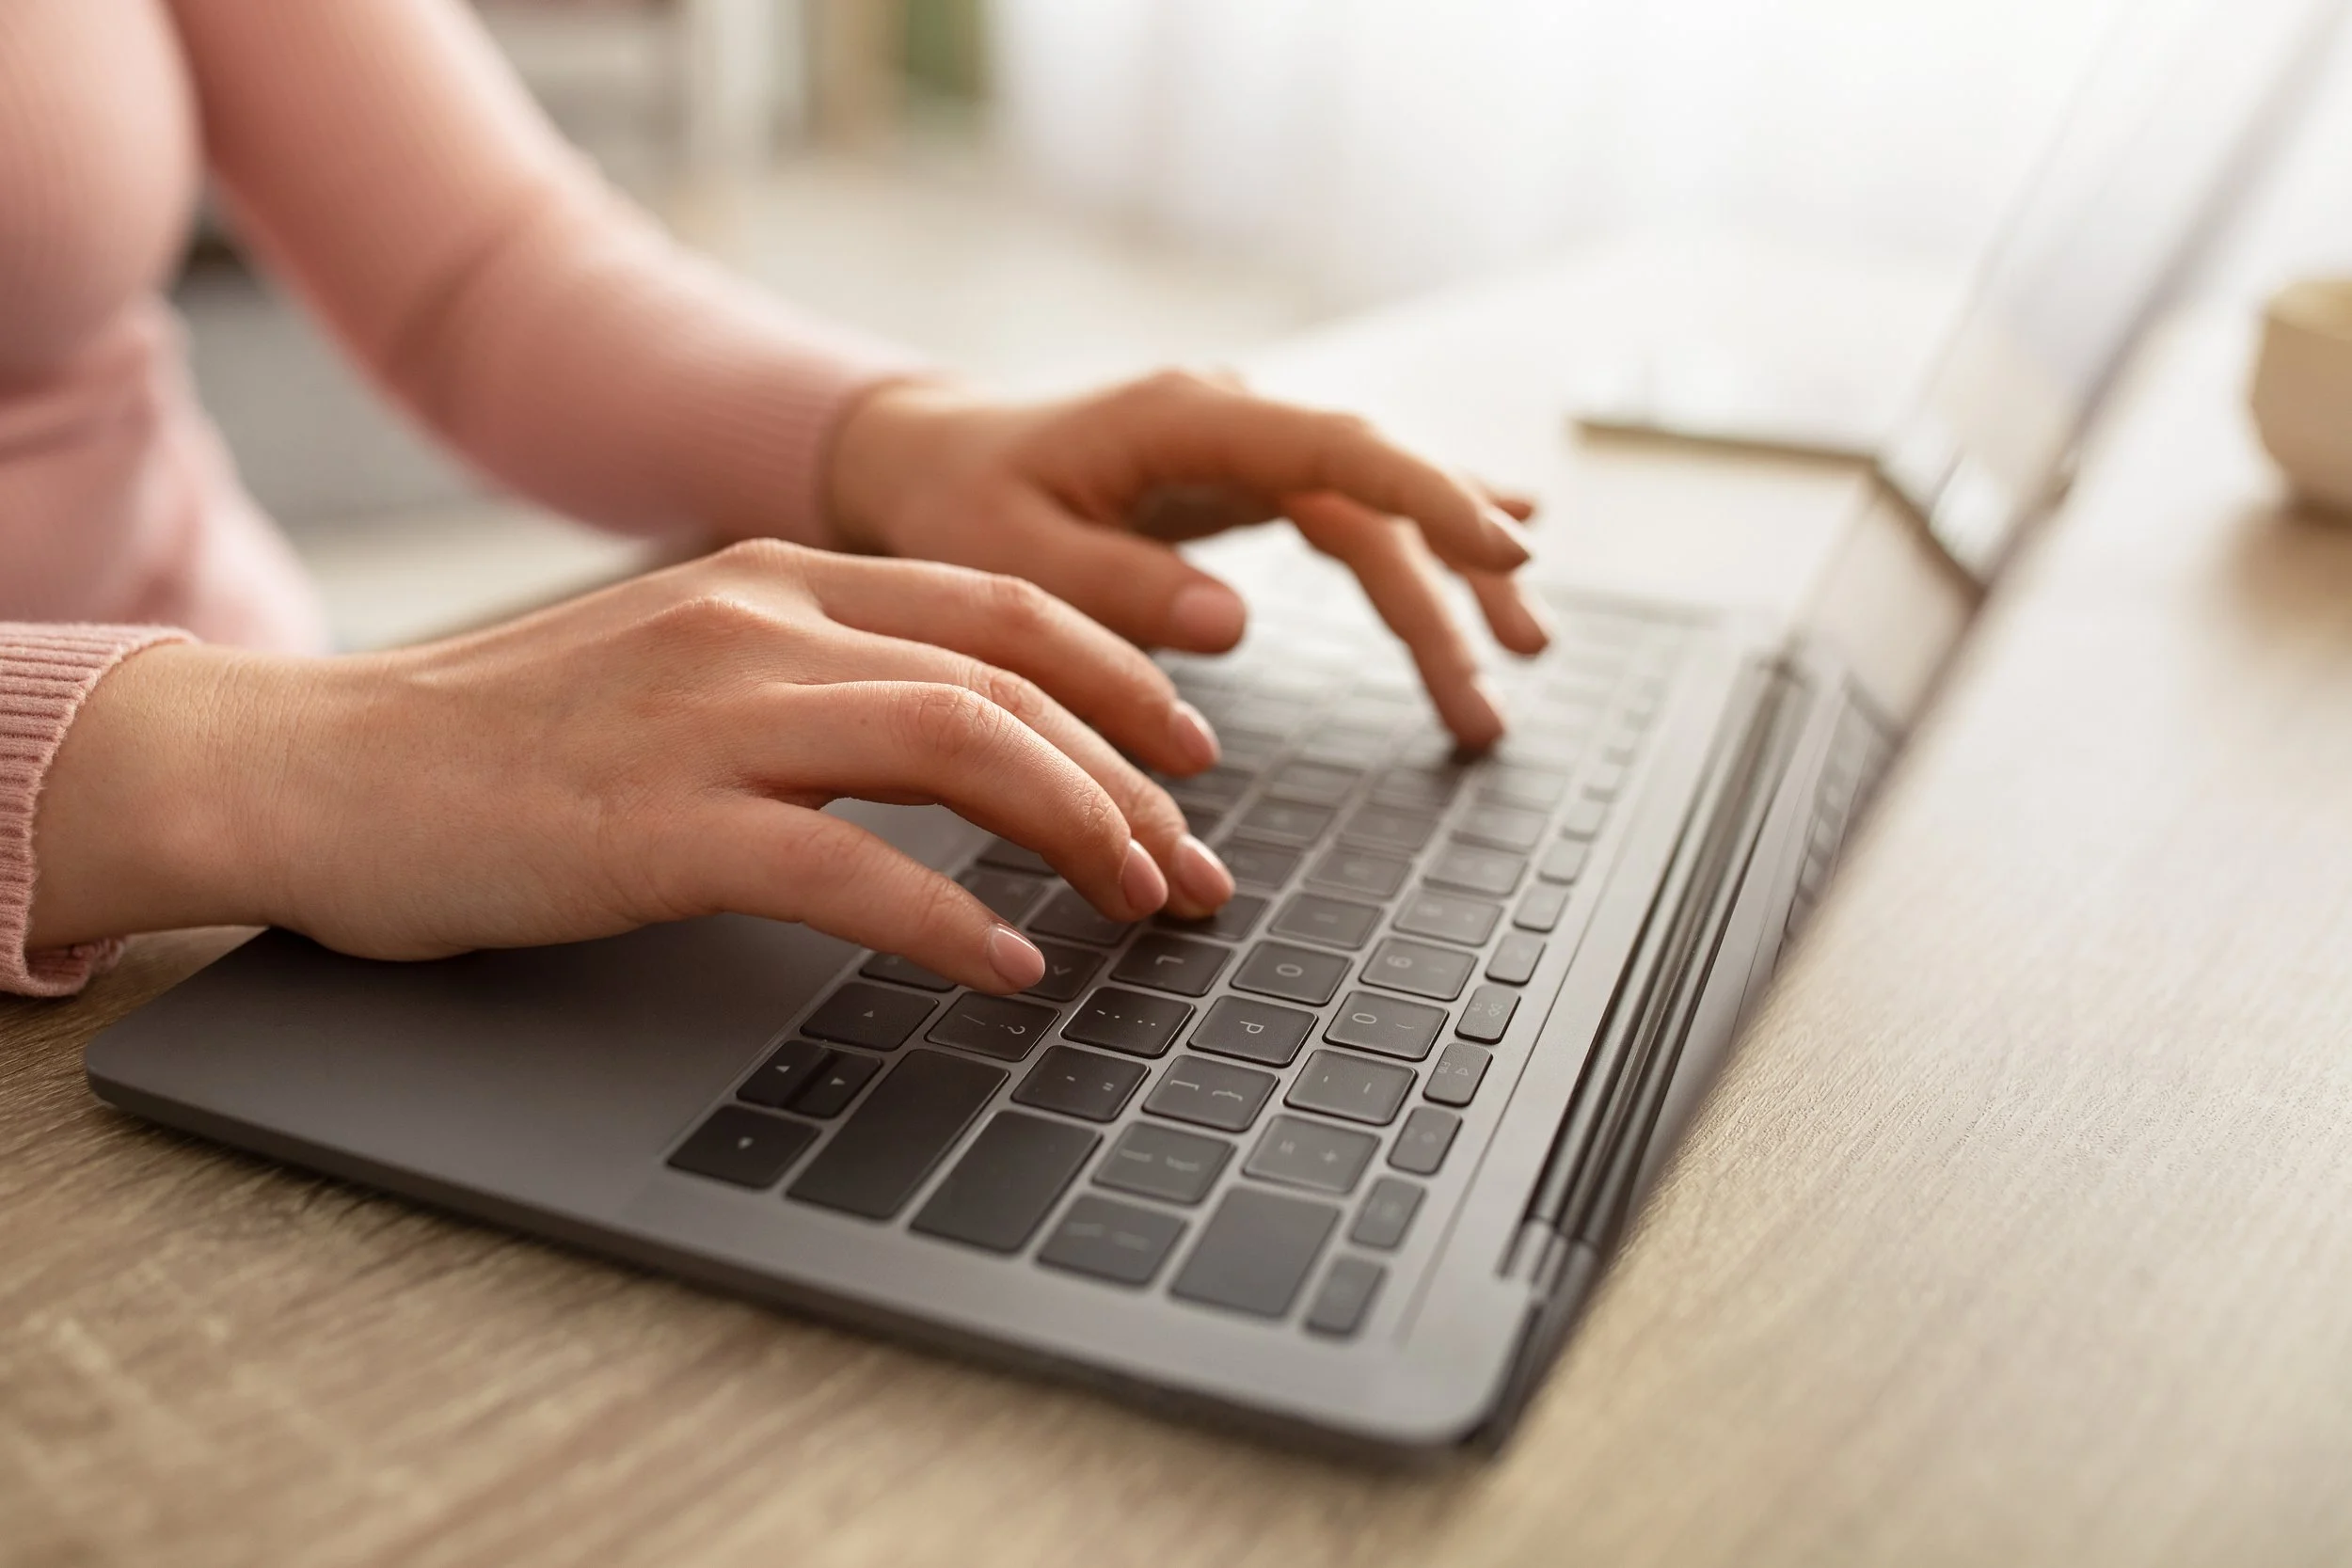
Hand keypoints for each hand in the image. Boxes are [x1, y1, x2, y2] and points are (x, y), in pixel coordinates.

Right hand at [29, 542, 1234, 992]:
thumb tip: (960, 742)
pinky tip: (1012, 965)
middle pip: (1008, 676)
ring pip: (959, 747)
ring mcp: (707, 718)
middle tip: (1198, 867)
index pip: (1001, 605)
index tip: (1191, 753)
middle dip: (1133, 774)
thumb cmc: (503, 743)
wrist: (316, 769)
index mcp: (771, 578)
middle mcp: (755, 623)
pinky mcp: (657, 826)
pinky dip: (951, 922)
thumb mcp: (680, 669)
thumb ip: (811, 679)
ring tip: (1144, 905)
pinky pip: (849, 870)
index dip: (1120, 679)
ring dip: (1079, 829)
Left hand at [825, 371, 1551, 747]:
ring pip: (1377, 509)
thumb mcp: (1006, 555)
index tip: (1503, 545)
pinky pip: (1351, 513)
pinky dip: (1418, 550)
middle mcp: (1233, 418)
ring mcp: (1247, 447)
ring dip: (1447, 584)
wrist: (925, 458)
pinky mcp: (1246, 482)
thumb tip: (1234, 623)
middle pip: (1379, 486)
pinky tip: (1487, 574)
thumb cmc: (953, 502)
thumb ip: (1114, 586)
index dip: (1427, 495)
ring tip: (1517, 663)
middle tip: (1519, 650)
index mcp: (1184, 418)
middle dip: (1457, 568)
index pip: (1337, 446)